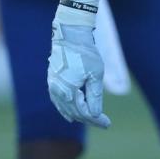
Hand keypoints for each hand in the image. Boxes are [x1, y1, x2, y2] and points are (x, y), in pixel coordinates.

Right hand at [48, 0, 110, 128]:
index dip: (97, 120)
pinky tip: (69, 114)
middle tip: (103, 123)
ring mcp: (52, 86)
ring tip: (89, 121)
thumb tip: (94, 115)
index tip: (108, 124)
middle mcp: (58, 91)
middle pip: (74, 112)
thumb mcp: (95, 75)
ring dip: (77, 115)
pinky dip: (65, 108)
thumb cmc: (85, 53)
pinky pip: (58, 101)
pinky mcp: (51, 81)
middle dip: (89, 119)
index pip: (84, 112)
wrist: (69, 35)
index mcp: (68, 91)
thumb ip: (94, 97)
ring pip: (65, 108)